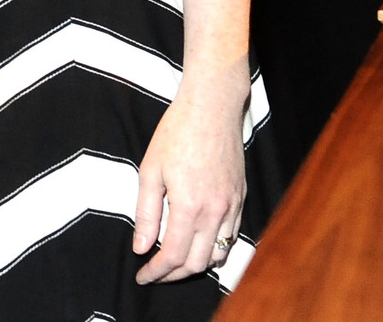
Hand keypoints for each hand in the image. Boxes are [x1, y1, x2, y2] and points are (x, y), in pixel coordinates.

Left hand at [131, 58, 250, 283]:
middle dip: (173, 275)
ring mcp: (232, 206)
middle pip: (197, 263)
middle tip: (154, 273)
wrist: (212, 107)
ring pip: (218, 254)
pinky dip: (215, 248)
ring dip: (196, 265)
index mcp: (189, 206)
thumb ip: (146, 213)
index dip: (156, 272)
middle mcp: (215, 212)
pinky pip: (231, 236)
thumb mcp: (150, 170)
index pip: (173, 256)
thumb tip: (141, 248)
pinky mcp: (241, 198)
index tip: (142, 276)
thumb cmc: (176, 133)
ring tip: (174, 263)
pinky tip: (199, 244)